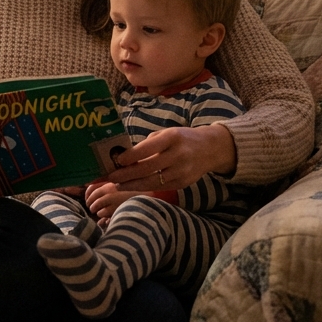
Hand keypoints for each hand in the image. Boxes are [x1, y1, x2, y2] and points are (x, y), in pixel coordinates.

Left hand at [84, 180, 148, 222]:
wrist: (147, 203)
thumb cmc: (133, 196)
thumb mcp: (120, 189)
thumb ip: (107, 189)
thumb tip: (91, 191)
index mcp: (111, 183)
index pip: (92, 187)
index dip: (88, 195)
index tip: (88, 199)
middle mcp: (110, 190)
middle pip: (92, 198)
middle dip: (90, 204)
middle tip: (92, 208)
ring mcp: (112, 200)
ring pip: (95, 206)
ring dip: (97, 211)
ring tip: (100, 213)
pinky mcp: (115, 209)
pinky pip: (101, 213)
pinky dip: (102, 216)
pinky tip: (107, 217)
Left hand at [108, 124, 235, 192]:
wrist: (210, 149)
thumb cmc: (182, 139)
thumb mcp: (167, 133)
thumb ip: (149, 143)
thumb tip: (125, 155)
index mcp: (172, 138)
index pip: (147, 148)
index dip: (131, 156)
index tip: (117, 161)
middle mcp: (178, 155)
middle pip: (148, 167)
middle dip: (127, 174)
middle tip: (111, 177)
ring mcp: (182, 171)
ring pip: (153, 181)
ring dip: (133, 185)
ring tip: (118, 185)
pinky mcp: (183, 183)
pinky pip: (161, 187)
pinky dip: (145, 188)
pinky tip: (133, 187)